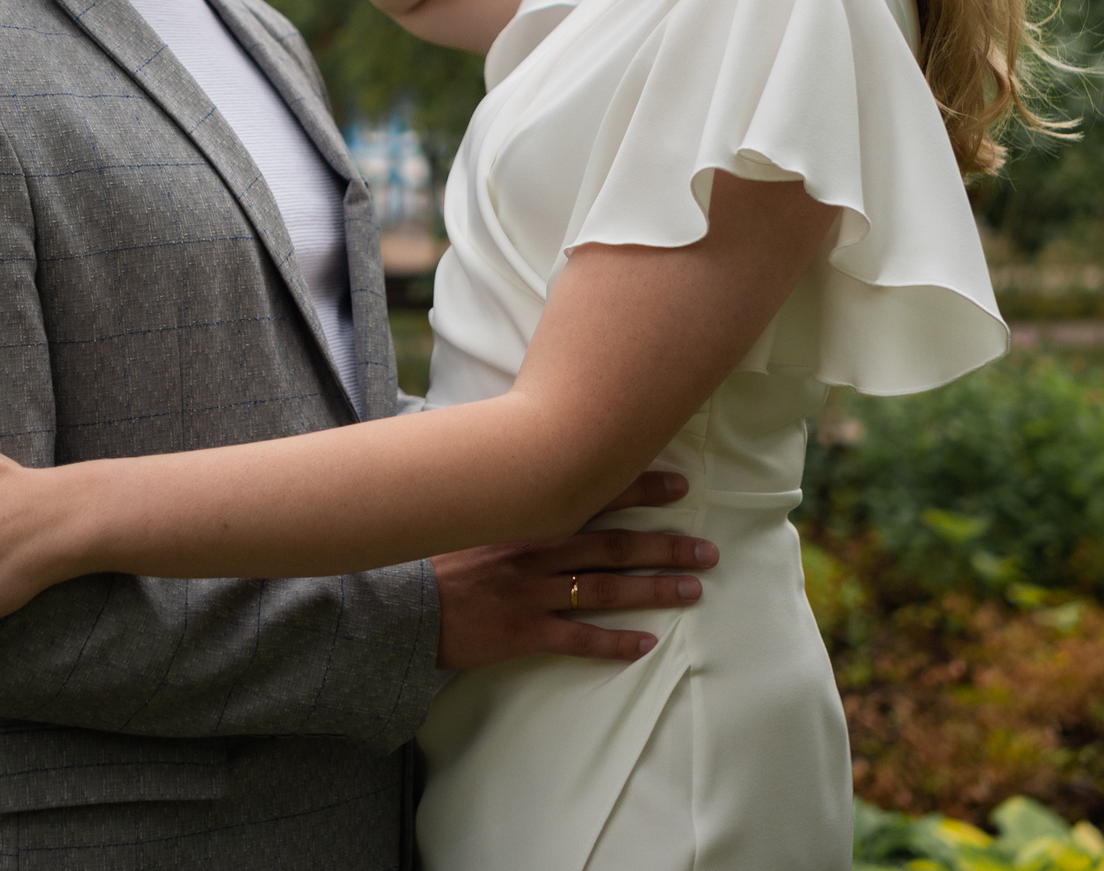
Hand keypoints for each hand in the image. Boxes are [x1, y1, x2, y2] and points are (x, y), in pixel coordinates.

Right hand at [430, 471, 718, 669]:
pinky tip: (644, 646)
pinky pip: (578, 639)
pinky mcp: (523, 631)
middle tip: (707, 550)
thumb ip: (504, 488)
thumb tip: (532, 458)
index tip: (680, 484)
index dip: (641, 488)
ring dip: (654, 590)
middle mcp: (538, 549)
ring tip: (693, 591)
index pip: (594, 493)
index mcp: (526, 514)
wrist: (396, 599)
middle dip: (666, 546)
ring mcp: (533, 592)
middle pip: (616, 546)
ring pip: (607, 590)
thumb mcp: (466, 505)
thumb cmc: (429, 549)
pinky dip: (613, 644)